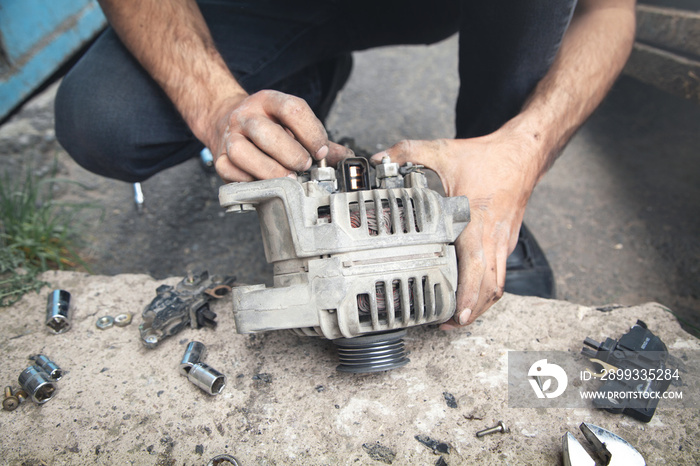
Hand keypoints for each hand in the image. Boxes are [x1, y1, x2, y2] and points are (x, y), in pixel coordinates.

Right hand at [209, 90, 352, 181]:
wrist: (228, 122)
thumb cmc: (270, 127)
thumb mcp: (295, 124)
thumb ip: (320, 140)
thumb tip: (346, 157)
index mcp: (269, 101)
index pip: (292, 109)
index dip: (311, 132)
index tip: (322, 152)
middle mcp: (246, 115)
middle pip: (265, 131)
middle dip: (290, 153)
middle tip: (305, 166)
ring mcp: (229, 136)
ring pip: (242, 152)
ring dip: (269, 170)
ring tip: (289, 179)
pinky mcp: (220, 159)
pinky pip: (231, 172)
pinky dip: (250, 181)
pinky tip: (267, 184)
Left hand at [370, 131, 541, 327]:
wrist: (522, 154)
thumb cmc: (488, 158)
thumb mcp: (443, 150)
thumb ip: (408, 152)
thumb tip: (380, 160)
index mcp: (476, 221)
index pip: (476, 267)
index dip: (469, 295)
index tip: (458, 314)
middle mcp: (493, 237)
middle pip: (489, 287)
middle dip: (472, 311)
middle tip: (450, 323)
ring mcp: (503, 241)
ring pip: (497, 284)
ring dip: (481, 304)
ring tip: (458, 317)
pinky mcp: (506, 241)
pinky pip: (499, 272)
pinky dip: (486, 288)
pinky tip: (471, 292)